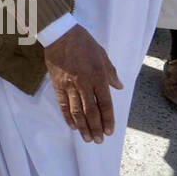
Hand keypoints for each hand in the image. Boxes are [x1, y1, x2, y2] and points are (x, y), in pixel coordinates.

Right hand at [43, 25, 122, 142]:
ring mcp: (69, 85)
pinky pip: (63, 104)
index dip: (108, 119)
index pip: (105, 103)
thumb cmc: (83, 42)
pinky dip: (67, 116)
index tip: (109, 131)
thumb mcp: (102, 54)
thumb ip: (110, 72)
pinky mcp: (57, 84)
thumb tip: (119, 87)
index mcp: (98, 76)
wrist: (59, 34)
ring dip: (83, 127)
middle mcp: (84, 83)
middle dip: (96, 128)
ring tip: (87, 138)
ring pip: (77, 111)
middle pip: (91, 111)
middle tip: (98, 140)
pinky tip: (72, 125)